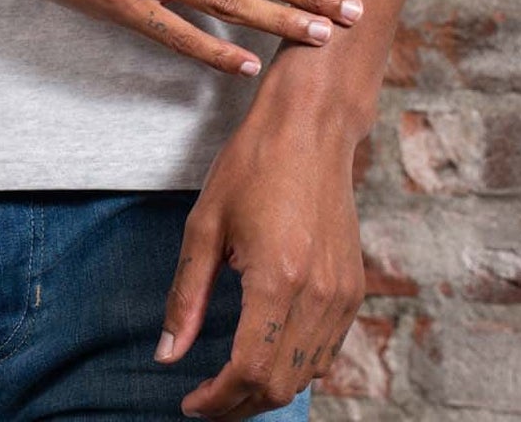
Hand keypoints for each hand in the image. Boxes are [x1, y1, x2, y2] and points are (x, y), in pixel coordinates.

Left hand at [156, 95, 365, 415]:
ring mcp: (342, 295)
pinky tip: (266, 354)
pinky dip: (296, 367)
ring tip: (229, 381)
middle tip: (205, 398)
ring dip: (267, 389)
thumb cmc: (254, 163)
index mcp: (277, 279)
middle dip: (238, 404)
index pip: (248, 371)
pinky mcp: (353, 288)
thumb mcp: (204, 224)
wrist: (311, 127)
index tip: (190, 402)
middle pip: (279, 384)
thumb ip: (186, 295)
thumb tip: (167, 353)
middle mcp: (318, 295)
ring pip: (306, 375)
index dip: (217, 399)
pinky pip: (326, 351)